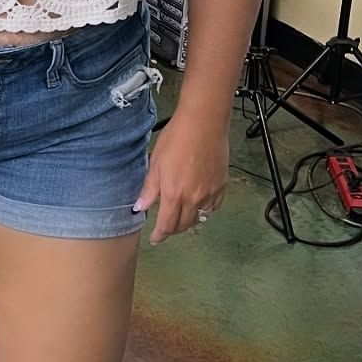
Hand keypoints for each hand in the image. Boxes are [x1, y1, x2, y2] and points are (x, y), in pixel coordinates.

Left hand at [133, 111, 227, 244]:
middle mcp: (193, 198)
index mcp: (173, 194)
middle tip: (166, 226)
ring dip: (189, 220)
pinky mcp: (221, 185)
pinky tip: (199, 202)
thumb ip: (150, 189)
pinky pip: (213, 206)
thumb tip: (140, 207)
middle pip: (184, 225)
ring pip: (199, 217)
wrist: (203, 123)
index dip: (160, 234)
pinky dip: (205, 209)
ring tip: (181, 214)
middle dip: (173, 229)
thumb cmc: (176, 138)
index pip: (166, 225)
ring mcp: (210, 193)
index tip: (155, 238)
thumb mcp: (156, 162)